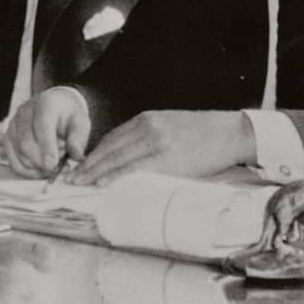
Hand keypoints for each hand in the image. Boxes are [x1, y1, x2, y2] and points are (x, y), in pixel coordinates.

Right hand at [3, 87, 90, 175]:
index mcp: (45, 104)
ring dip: (36, 167)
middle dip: (41, 162)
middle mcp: (24, 112)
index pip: (42, 126)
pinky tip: (40, 170)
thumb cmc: (68, 116)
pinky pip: (13, 161)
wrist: (54, 107)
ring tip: (52, 166)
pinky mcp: (7, 138)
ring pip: (19, 154)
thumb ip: (79, 139)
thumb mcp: (81, 123)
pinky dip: (27, 171)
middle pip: (26, 143)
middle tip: (57, 169)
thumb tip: (77, 156)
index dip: (46, 147)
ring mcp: (13, 125)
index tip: (52, 165)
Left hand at [65, 110, 254, 186]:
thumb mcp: (171, 126)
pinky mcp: (168, 158)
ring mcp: (157, 142)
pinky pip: (136, 169)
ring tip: (80, 183)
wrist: (232, 133)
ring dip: (95, 172)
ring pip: (117, 158)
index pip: (111, 138)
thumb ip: (149, 138)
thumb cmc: (205, 134)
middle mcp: (148, 128)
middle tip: (71, 178)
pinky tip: (103, 183)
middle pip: (109, 148)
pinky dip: (116, 176)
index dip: (93, 154)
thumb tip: (130, 158)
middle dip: (88, 164)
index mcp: (147, 119)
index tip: (80, 165)